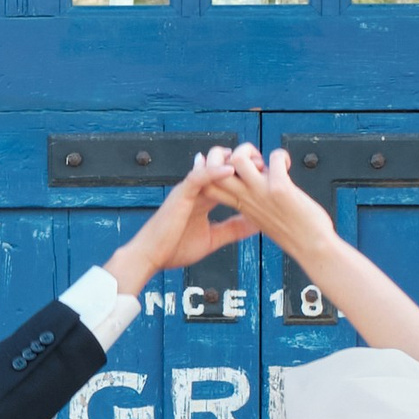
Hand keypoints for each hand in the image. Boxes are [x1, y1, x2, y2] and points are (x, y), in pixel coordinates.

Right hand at [100, 148, 252, 296]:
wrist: (150, 257)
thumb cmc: (176, 248)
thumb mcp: (213, 238)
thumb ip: (233, 228)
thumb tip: (257, 224)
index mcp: (206, 199)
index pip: (230, 181)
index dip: (248, 176)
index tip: (268, 175)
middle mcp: (199, 190)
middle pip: (223, 167)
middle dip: (244, 163)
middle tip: (265, 164)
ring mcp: (189, 190)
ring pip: (211, 165)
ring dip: (232, 161)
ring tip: (253, 162)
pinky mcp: (180, 194)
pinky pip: (197, 177)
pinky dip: (213, 171)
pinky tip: (230, 168)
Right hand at [201, 144, 344, 280]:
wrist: (313, 249)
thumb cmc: (296, 236)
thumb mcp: (264, 221)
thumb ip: (257, 203)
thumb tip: (262, 182)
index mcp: (243, 207)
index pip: (212, 186)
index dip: (217, 172)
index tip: (236, 170)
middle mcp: (248, 199)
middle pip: (215, 172)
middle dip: (226, 157)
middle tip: (248, 161)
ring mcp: (262, 193)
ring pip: (238, 160)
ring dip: (249, 151)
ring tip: (264, 161)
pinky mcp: (280, 188)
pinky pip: (274, 158)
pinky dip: (281, 155)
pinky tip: (286, 164)